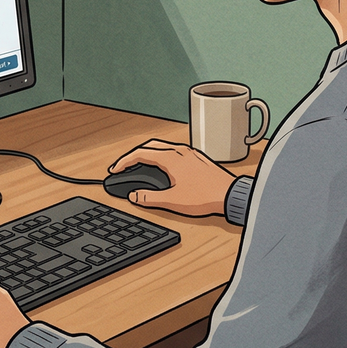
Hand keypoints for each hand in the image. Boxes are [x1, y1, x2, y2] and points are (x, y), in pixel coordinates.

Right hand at [109, 139, 236, 216]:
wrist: (231, 194)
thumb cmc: (206, 196)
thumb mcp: (173, 200)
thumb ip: (150, 198)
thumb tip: (134, 195)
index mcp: (171, 158)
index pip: (140, 154)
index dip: (125, 161)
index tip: (115, 169)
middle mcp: (179, 151)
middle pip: (149, 146)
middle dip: (134, 155)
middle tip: (124, 166)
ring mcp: (189, 153)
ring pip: (162, 147)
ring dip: (148, 154)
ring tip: (140, 165)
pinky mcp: (197, 158)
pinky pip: (173, 151)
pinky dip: (161, 155)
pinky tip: (164, 167)